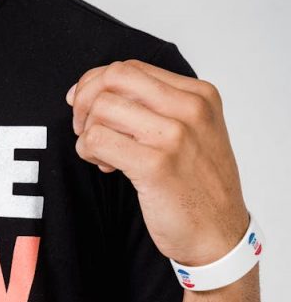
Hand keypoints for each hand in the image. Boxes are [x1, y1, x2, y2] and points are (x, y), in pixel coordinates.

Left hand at [66, 59, 249, 266]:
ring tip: (104, 155)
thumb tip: (93, 89)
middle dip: (85, 102)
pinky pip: (96, 140)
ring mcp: (174, 135)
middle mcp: (190, 109)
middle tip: (85, 129)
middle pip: (112, 79)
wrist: (218, 234)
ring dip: (87, 134)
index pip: (129, 67)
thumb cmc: (197, 185)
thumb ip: (153, 107)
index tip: (83, 105)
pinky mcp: (155, 164)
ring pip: (100, 110)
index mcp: (199, 95)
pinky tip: (107, 166)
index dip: (95, 83)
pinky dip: (89, 152)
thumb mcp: (191, 133)